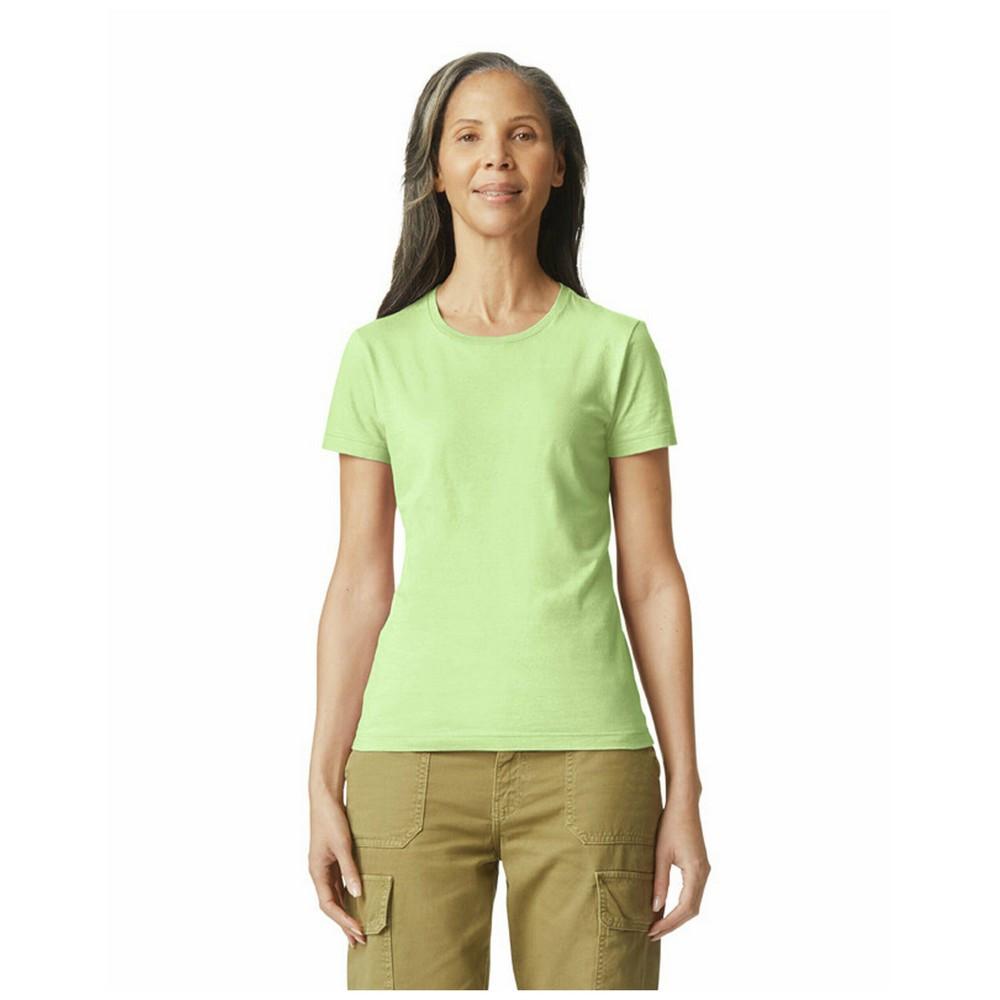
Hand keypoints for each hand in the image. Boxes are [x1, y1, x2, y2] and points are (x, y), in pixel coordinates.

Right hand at [308, 790, 366, 947]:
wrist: (325, 800)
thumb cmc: (331, 821)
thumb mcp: (343, 846)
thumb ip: (350, 870)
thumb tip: (358, 894)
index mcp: (317, 872)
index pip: (329, 904)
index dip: (343, 920)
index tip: (358, 931)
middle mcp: (319, 873)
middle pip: (331, 905)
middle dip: (344, 923)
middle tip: (360, 941)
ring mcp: (325, 868)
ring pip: (334, 897)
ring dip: (346, 913)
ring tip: (358, 931)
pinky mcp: (332, 860)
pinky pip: (338, 885)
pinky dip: (347, 897)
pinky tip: (357, 903)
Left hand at [647, 797, 710, 939]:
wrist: (684, 805)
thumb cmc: (670, 824)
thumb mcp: (660, 853)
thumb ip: (660, 881)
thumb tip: (655, 908)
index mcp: (696, 871)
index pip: (685, 908)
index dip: (669, 923)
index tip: (652, 931)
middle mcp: (704, 874)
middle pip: (692, 910)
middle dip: (673, 924)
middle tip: (652, 933)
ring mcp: (704, 870)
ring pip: (694, 903)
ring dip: (677, 916)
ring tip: (657, 924)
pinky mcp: (700, 866)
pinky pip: (693, 893)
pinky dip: (681, 905)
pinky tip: (667, 908)